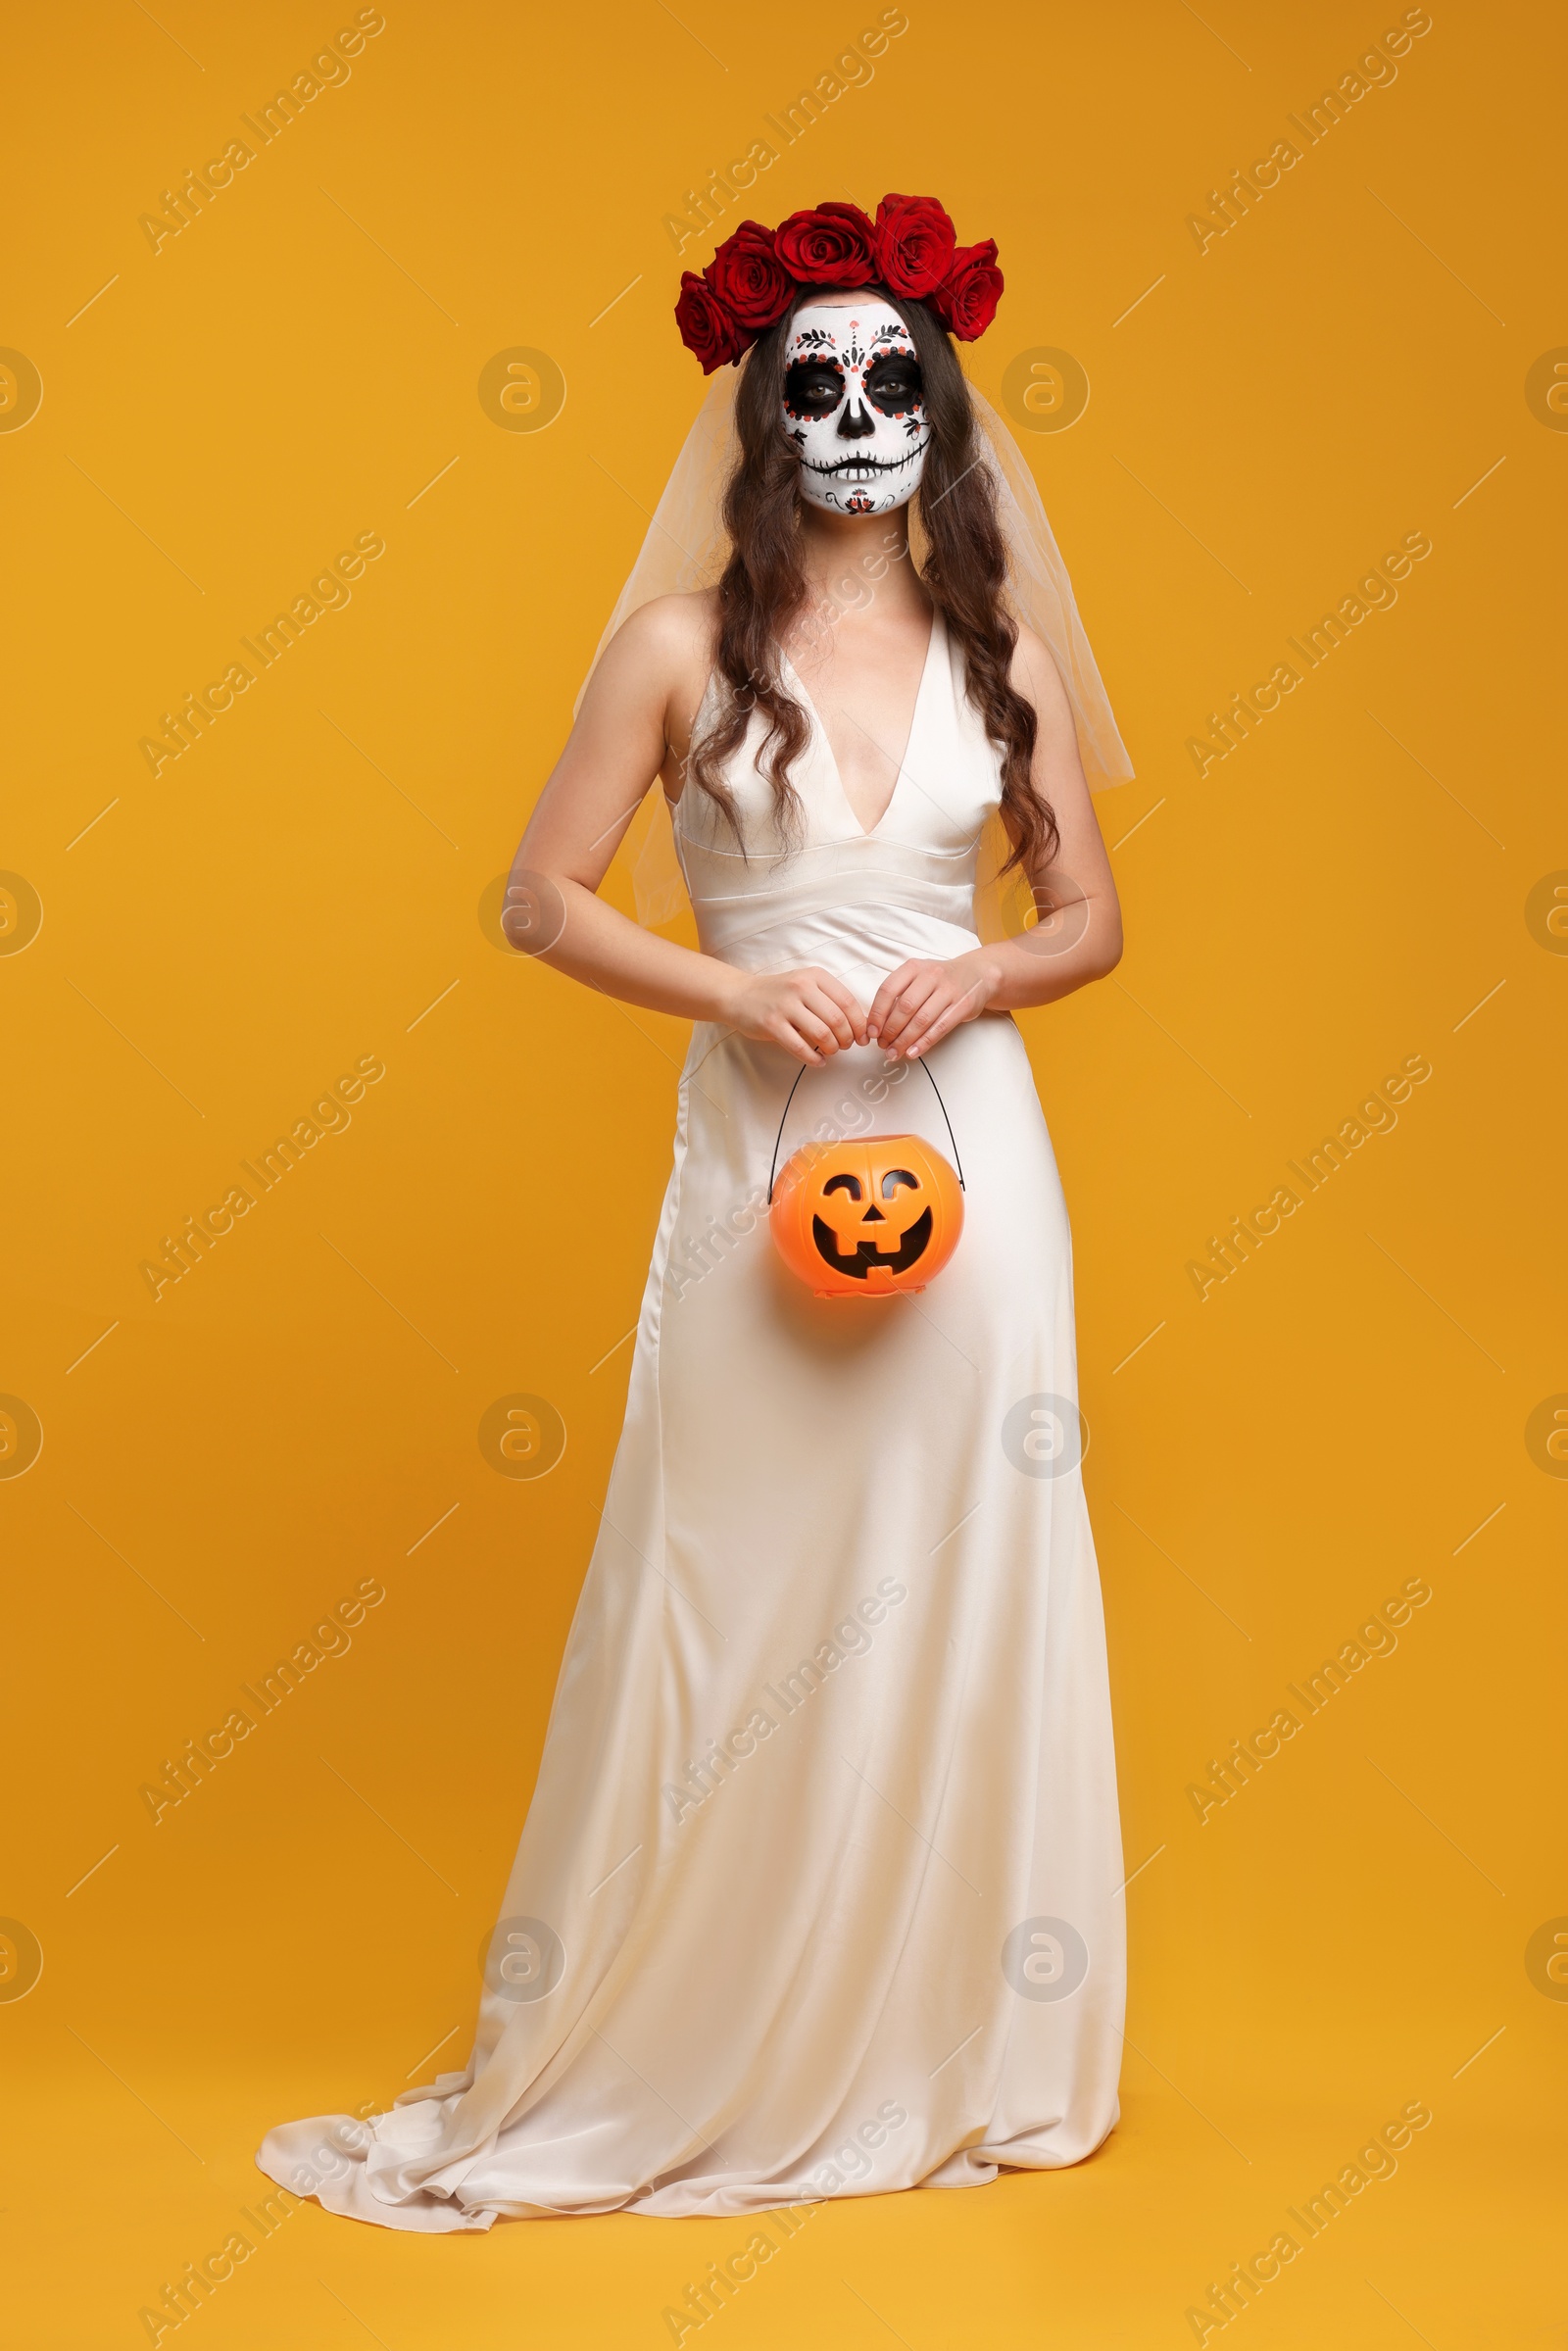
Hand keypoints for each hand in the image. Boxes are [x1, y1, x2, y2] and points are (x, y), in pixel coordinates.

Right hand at [725, 966, 869, 1065]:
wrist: (740, 995)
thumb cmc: (779, 993)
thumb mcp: (806, 985)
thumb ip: (830, 1000)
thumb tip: (861, 1025)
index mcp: (815, 976)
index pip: (848, 1002)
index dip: (859, 1024)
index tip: (863, 1037)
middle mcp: (801, 987)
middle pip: (837, 1020)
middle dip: (847, 1038)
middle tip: (845, 1046)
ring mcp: (785, 1005)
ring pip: (822, 1034)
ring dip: (832, 1048)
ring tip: (831, 1051)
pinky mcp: (771, 1024)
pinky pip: (800, 1047)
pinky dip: (814, 1059)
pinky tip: (818, 1061)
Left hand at [867, 950, 1001, 1059]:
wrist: (978, 974)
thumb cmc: (941, 980)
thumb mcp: (918, 977)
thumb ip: (899, 994)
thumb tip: (877, 1024)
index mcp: (913, 967)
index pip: (888, 990)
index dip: (877, 1014)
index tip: (871, 1032)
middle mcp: (931, 975)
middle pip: (904, 1007)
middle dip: (890, 1031)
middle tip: (883, 1046)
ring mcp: (948, 990)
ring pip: (921, 1019)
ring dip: (905, 1040)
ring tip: (895, 1053)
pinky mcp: (962, 1005)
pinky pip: (940, 1027)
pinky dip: (924, 1042)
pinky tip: (913, 1052)